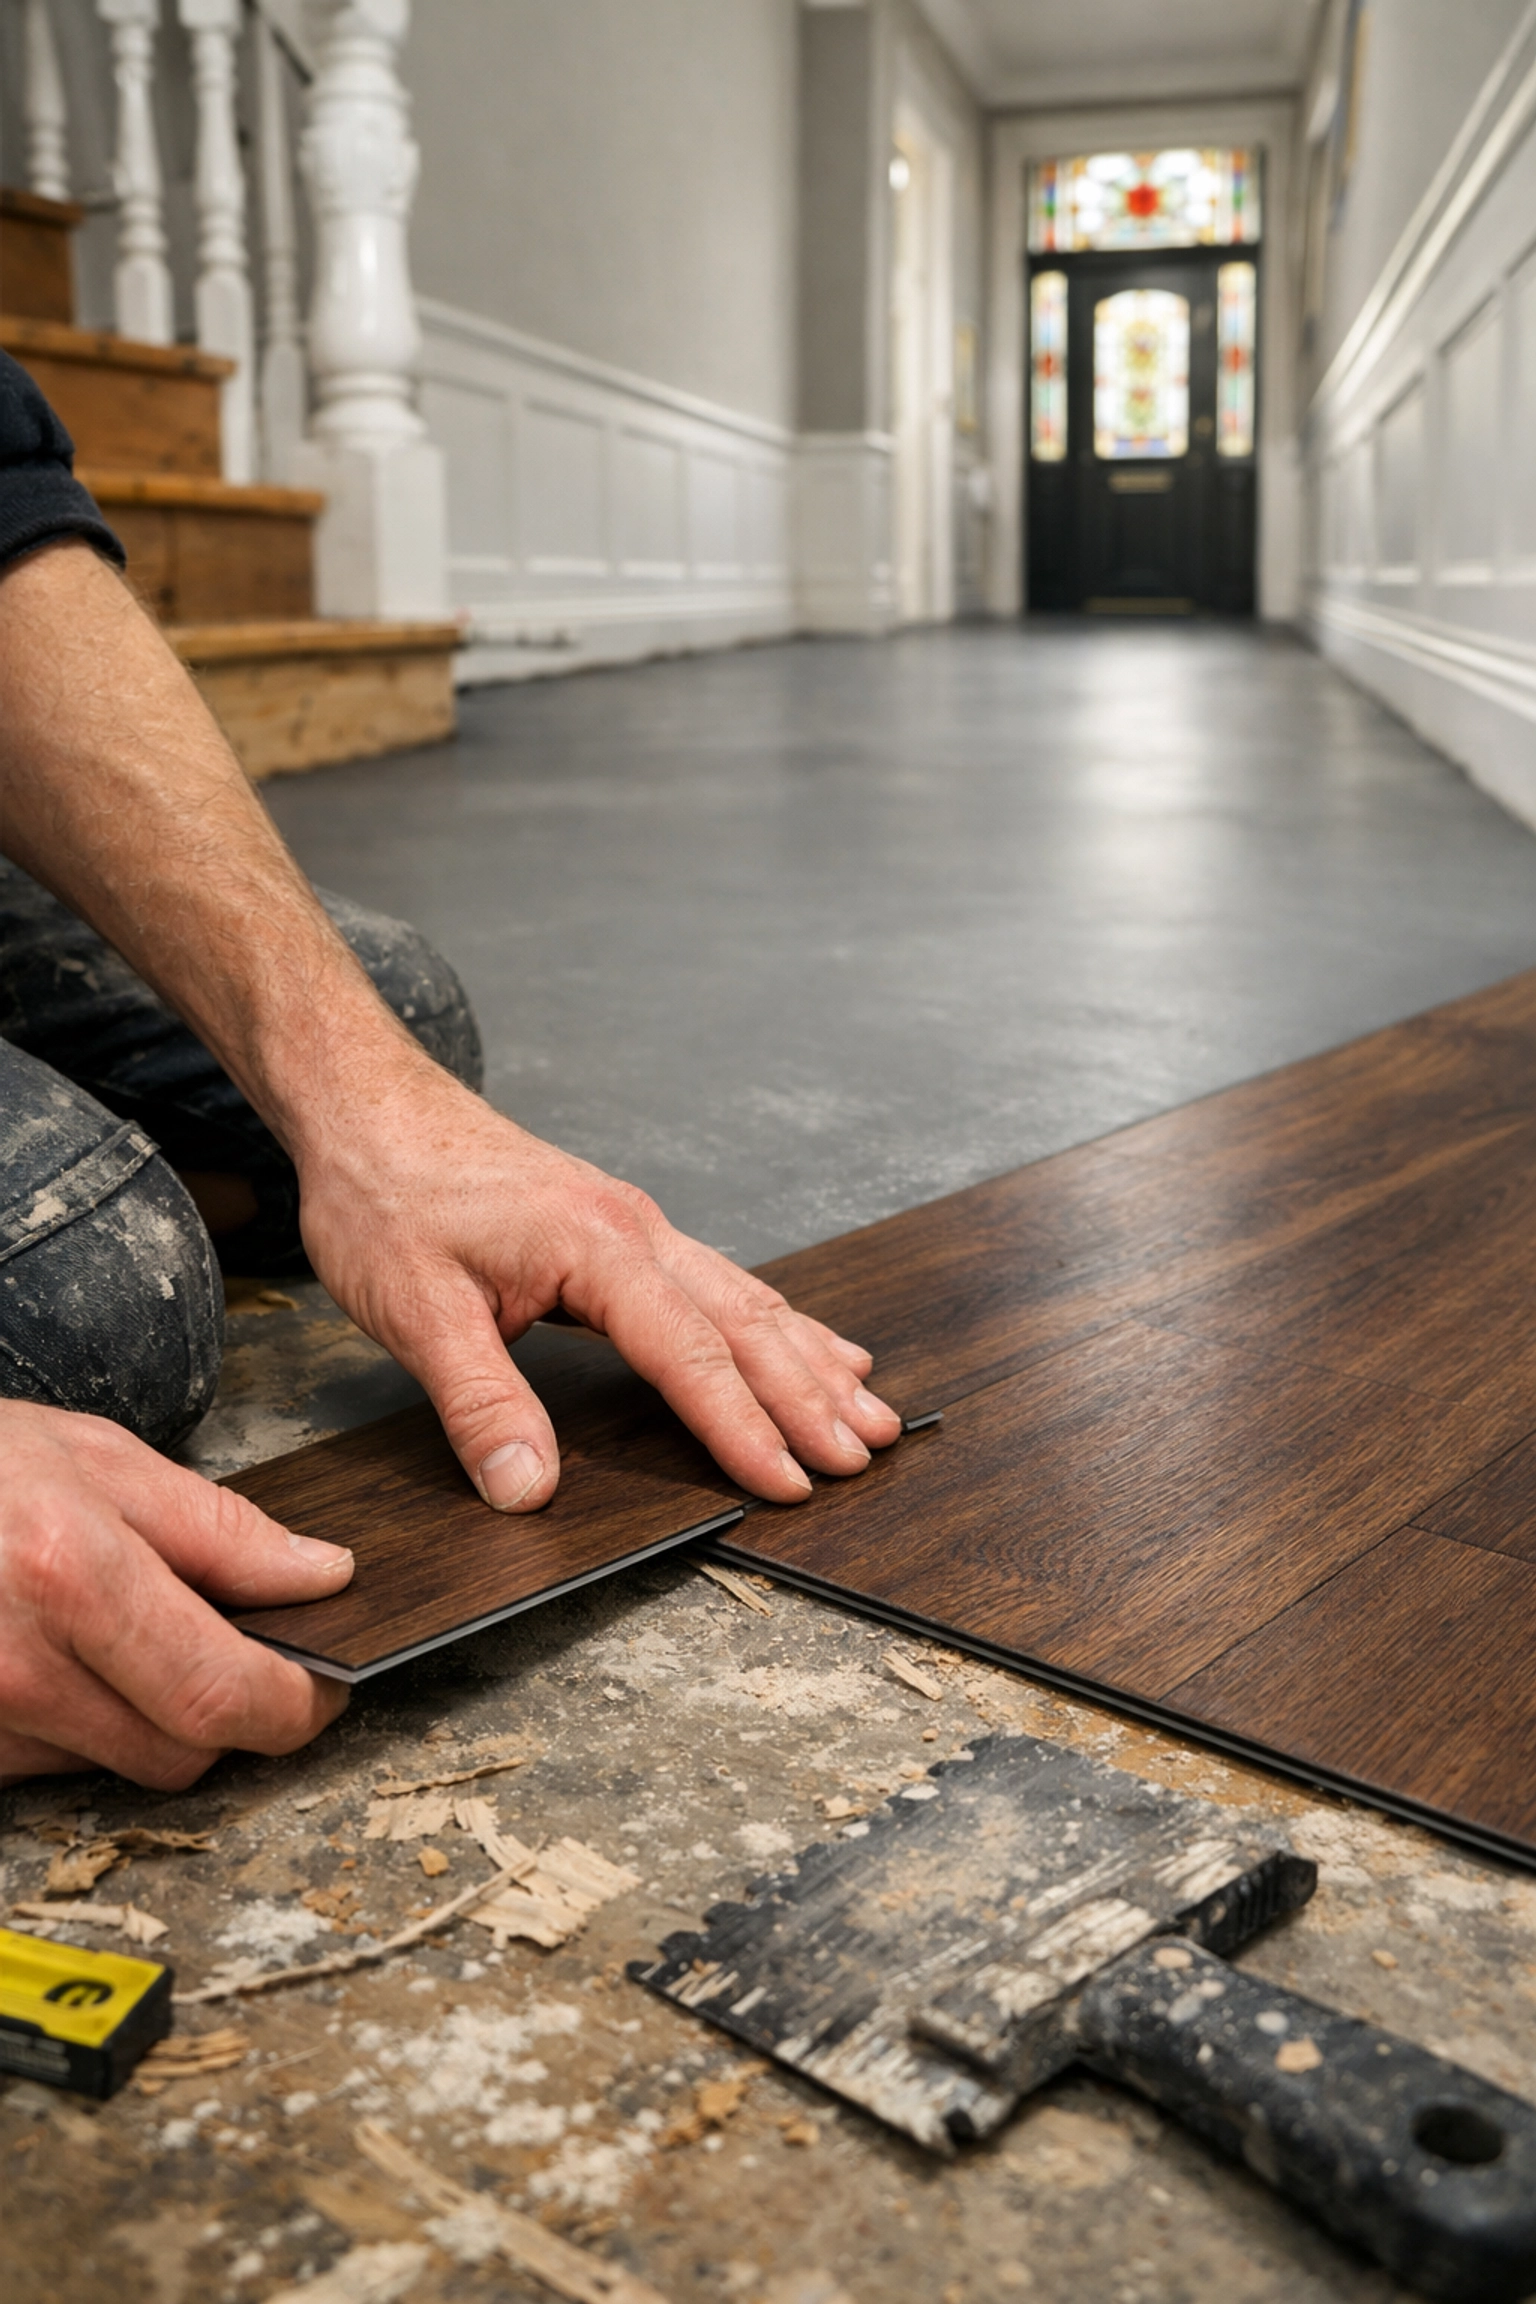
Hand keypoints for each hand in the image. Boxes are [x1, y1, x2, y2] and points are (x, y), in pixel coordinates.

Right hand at [0, 1401, 352, 1788]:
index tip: (323, 1689)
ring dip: (148, 1716)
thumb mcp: (102, 1459)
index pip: (219, 1693)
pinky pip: (54, 1765)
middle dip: (229, 1715)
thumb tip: (322, 1576)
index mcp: (73, 1578)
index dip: (294, 1705)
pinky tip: (64, 1656)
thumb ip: (222, 1530)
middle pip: (179, 1753)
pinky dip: (82, 1723)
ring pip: (118, 1764)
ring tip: (117, 1631)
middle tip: (241, 1655)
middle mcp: (18, 1666)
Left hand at [297, 1057, 901, 1511]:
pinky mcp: (623, 1228)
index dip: (742, 1425)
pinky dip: (776, 1323)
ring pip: (746, 1298)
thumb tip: (528, 1489)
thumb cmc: (386, 1195)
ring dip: (809, 1358)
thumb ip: (479, 1401)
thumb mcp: (413, 1308)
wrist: (368, 1105)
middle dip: (809, 1395)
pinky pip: (721, 1282)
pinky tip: (808, 1345)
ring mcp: (636, 1224)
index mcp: (595, 1245)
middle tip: (864, 1454)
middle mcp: (635, 1229)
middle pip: (744, 1322)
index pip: (689, 1352)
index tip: (790, 1482)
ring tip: (869, 1408)